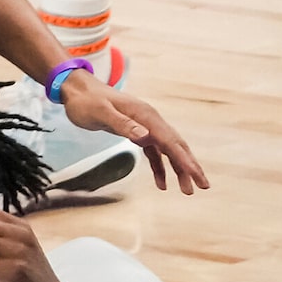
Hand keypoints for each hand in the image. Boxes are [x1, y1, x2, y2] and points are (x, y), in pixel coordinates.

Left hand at [58, 71, 205, 193]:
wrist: (78, 91)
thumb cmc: (87, 101)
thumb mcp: (101, 113)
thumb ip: (122, 124)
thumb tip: (145, 136)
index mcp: (146, 116)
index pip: (171, 142)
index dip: (185, 160)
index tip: (197, 176)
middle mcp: (151, 121)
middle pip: (176, 146)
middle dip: (190, 167)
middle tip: (203, 186)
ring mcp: (145, 127)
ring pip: (168, 151)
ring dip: (178, 170)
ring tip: (187, 191)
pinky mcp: (137, 133)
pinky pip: (154, 153)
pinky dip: (160, 168)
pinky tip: (162, 184)